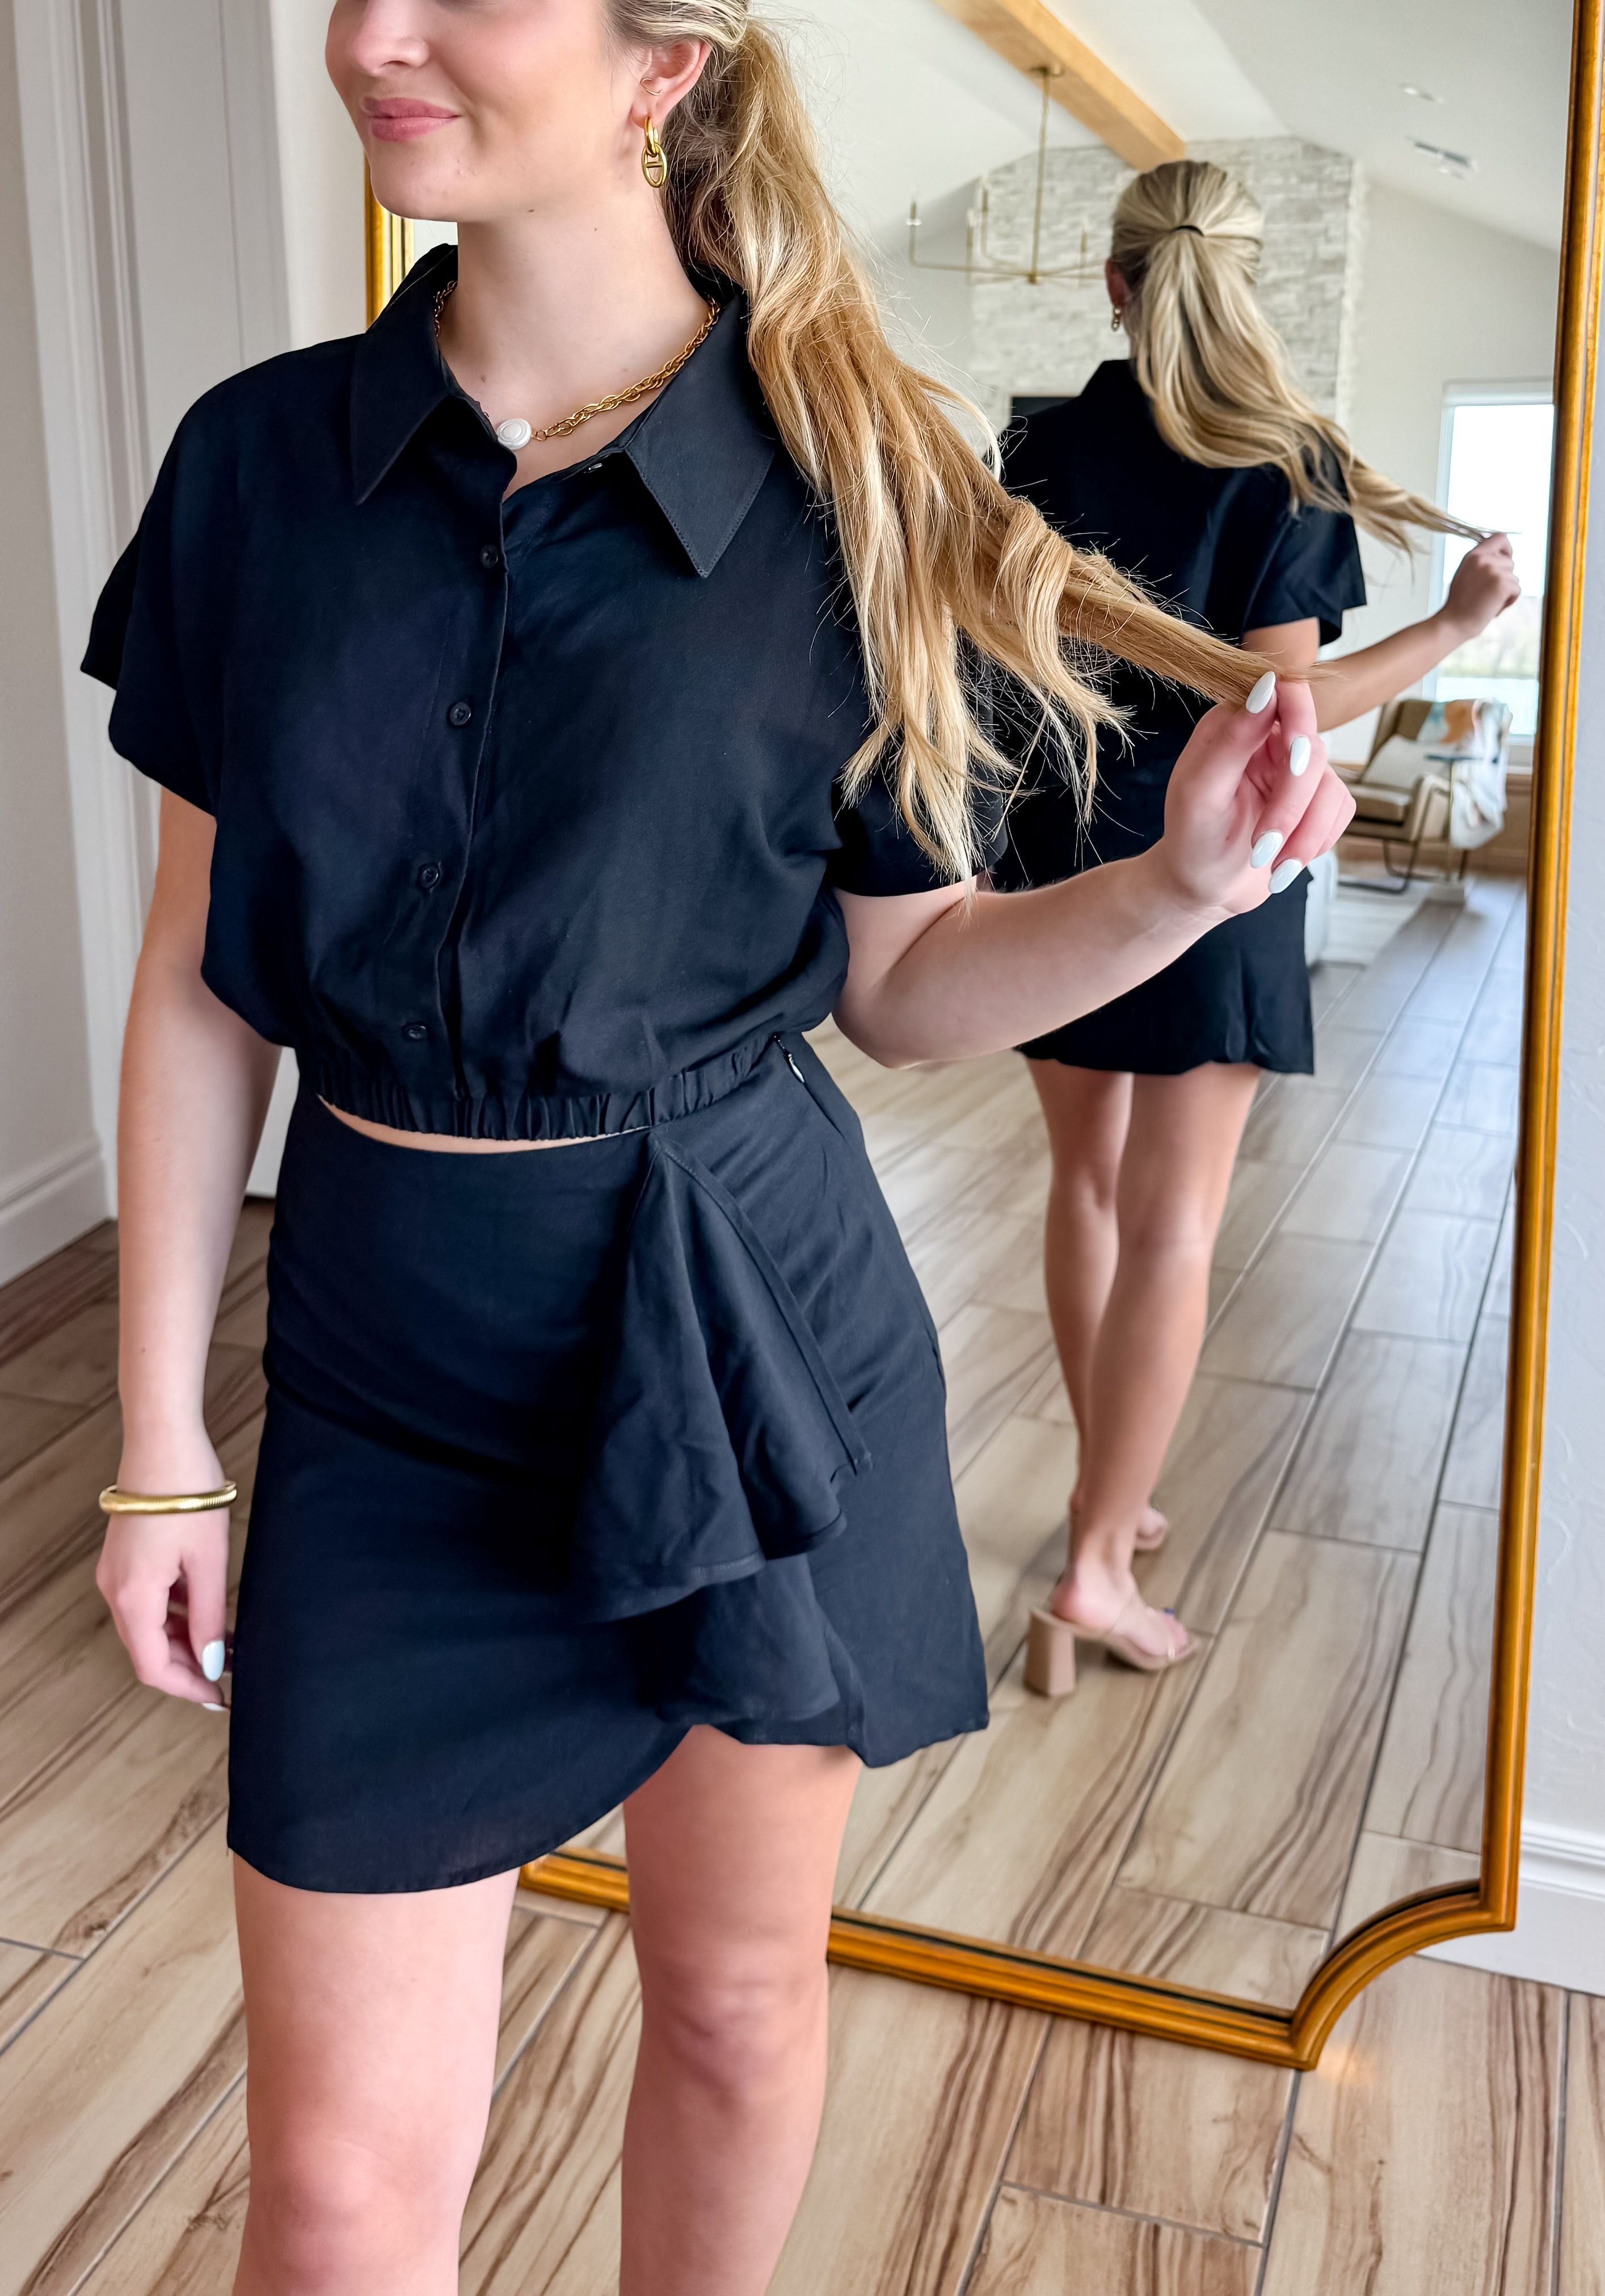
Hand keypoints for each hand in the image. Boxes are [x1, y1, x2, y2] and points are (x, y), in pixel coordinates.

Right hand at [96, 1435, 231, 1707]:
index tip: (220, 1697)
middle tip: (234, 1672)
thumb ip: (209, 1617)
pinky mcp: (127, 1557)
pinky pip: (150, 1600)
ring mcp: (118, 1573)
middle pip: (149, 1649)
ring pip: (150, 1626)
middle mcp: (115, 1590)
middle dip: (191, 1665)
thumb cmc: (187, 1494)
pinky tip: (211, 1610)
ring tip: (232, 1642)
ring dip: (187, 1639)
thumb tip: (213, 1663)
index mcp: (133, 1598)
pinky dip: (178, 1613)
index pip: (154, 1667)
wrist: (163, 1440)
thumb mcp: (208, 1562)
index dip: (188, 1687)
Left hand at [1149, 675, 1355, 923]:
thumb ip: (1232, 739)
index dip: (1299, 717)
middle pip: (1312, 749)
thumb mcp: (1199, 793)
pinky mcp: (1316, 800)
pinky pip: (1340, 810)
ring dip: (1304, 833)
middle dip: (1291, 803)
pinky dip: (1316, 841)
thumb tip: (1268, 686)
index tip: (1292, 754)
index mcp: (1235, 725)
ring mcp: (1296, 770)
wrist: (1204, 890)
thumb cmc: (1191, 841)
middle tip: (1263, 843)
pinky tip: (1286, 860)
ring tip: (1270, 862)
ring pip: (1330, 786)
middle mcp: (1269, 740)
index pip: (1286, 691)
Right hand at [1442, 532, 1519, 639]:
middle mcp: (1484, 560)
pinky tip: (1493, 607)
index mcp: (1473, 555)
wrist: (1453, 623)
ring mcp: (1494, 571)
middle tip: (1488, 593)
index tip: (1504, 560)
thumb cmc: (1459, 604)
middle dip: (1504, 578)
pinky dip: (1509, 601)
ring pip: (1514, 578)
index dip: (1507, 548)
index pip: (1500, 537)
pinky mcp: (1502, 585)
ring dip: (1506, 592)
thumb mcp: (1465, 574)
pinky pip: (1517, 590)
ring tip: (1488, 602)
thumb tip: (1501, 557)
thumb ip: (1481, 562)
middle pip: (1510, 562)